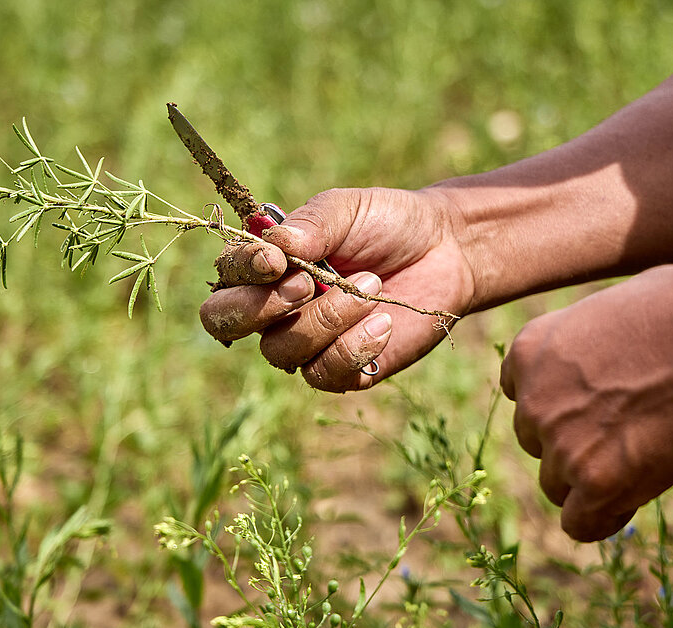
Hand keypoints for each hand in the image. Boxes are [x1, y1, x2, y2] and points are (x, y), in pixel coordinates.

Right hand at [200, 187, 475, 391]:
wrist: (446, 252)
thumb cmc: (388, 224)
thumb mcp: (347, 209)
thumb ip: (310, 224)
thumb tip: (276, 247)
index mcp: (266, 265)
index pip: (226, 278)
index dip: (243, 272)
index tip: (276, 259)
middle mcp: (275, 307)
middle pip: (226, 323)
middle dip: (261, 308)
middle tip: (307, 284)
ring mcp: (305, 342)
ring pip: (281, 350)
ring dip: (326, 319)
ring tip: (372, 286)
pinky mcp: (339, 370)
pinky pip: (323, 373)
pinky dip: (354, 346)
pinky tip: (384, 321)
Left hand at [499, 264, 672, 540]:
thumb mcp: (609, 314)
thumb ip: (583, 352)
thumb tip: (594, 381)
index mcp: (529, 351)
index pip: (523, 397)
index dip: (564, 404)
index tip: (603, 400)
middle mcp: (532, 400)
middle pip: (539, 443)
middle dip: (576, 441)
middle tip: (634, 428)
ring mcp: (560, 444)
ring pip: (557, 485)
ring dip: (592, 479)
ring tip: (647, 454)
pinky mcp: (595, 482)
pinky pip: (580, 523)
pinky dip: (604, 517)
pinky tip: (636, 494)